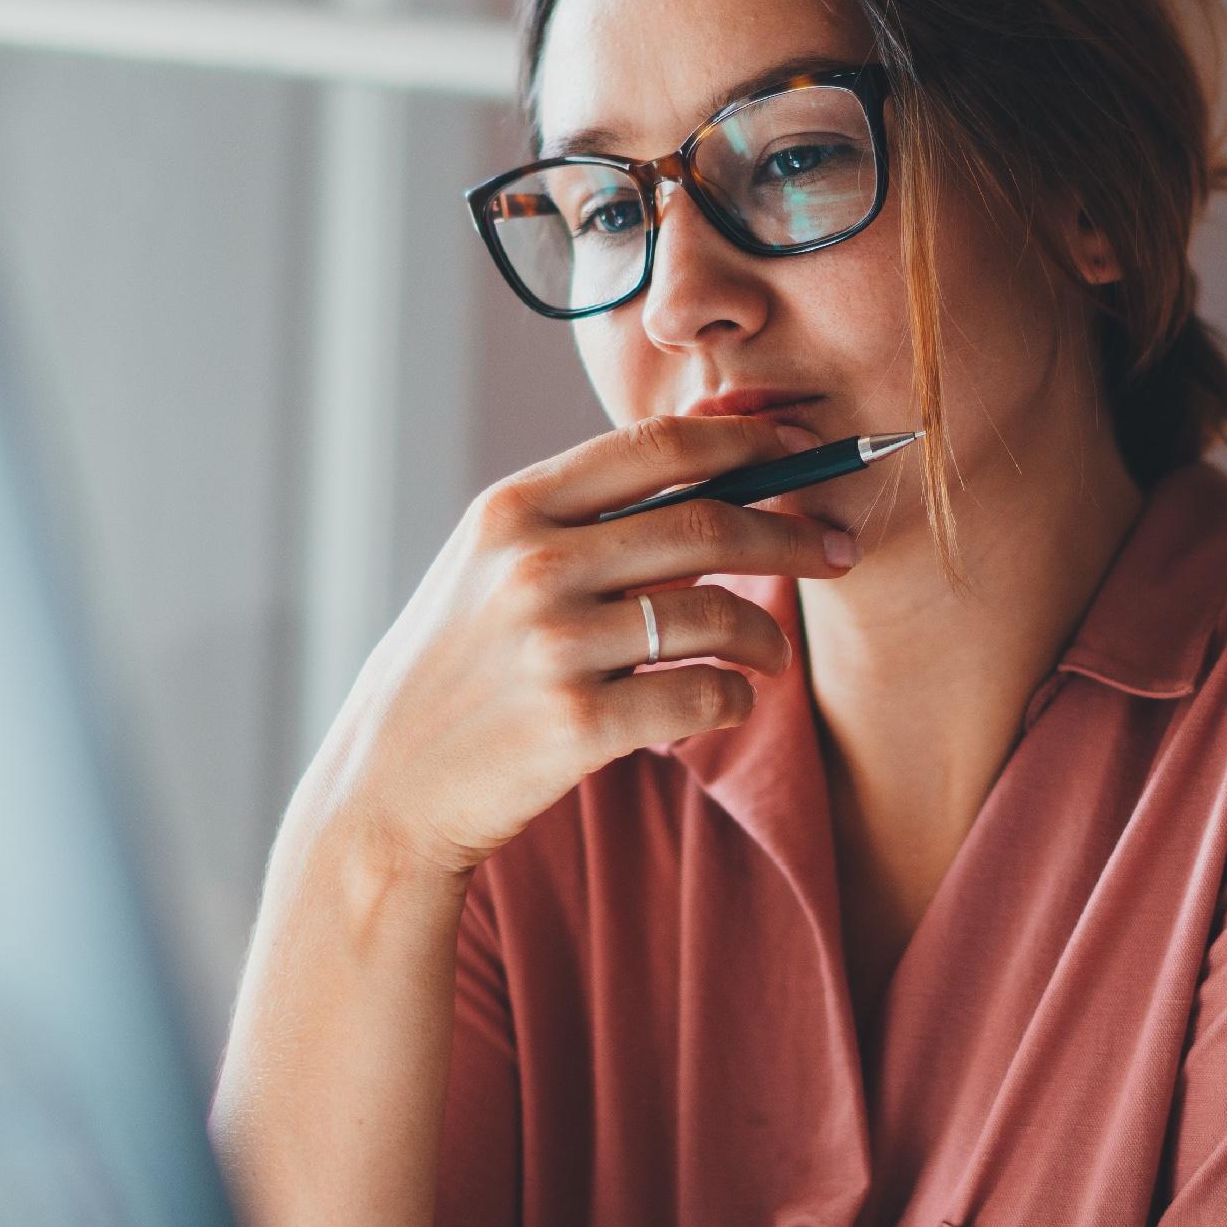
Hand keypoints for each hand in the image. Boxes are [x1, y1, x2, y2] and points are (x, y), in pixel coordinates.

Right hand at [292, 416, 856, 881]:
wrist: (387, 787)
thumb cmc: (460, 668)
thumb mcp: (492, 566)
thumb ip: (582, 514)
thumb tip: (710, 452)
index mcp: (512, 509)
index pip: (656, 447)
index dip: (746, 439)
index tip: (804, 444)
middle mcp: (532, 564)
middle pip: (706, 524)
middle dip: (792, 534)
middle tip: (838, 550)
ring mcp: (553, 645)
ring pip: (716, 615)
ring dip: (768, 635)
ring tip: (775, 653)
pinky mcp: (576, 725)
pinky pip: (701, 697)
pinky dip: (735, 698)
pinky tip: (730, 701)